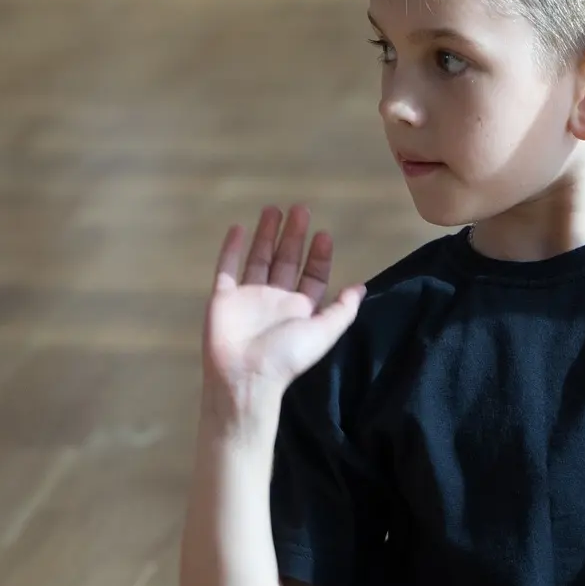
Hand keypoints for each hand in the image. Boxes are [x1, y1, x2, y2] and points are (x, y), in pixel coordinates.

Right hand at [201, 205, 364, 419]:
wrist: (245, 377)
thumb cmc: (287, 357)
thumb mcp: (324, 332)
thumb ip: (342, 309)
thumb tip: (361, 287)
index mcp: (300, 308)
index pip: (312, 275)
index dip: (319, 255)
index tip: (324, 234)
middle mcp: (275, 299)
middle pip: (286, 260)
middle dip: (294, 236)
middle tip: (301, 209)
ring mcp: (248, 297)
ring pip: (259, 258)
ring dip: (266, 235)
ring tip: (273, 209)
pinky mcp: (223, 298)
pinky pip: (226, 268)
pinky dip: (231, 249)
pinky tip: (238, 229)